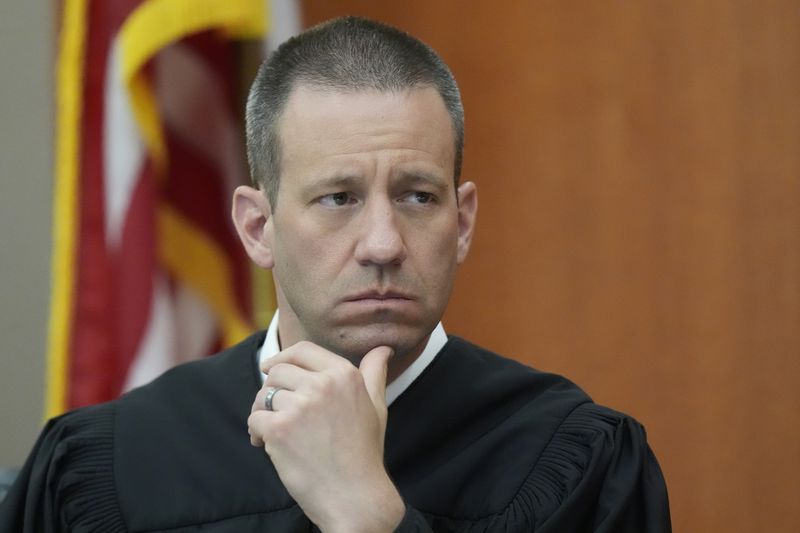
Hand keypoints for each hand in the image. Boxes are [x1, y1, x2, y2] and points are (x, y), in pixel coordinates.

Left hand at [248, 341, 404, 532]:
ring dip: (262, 411)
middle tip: (276, 411)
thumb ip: (374, 373)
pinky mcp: (279, 429)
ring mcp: (300, 406)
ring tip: (273, 431)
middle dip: (272, 389)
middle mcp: (323, 385)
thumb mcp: (376, 406)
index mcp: (345, 375)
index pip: (303, 350)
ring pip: (264, 394)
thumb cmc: (364, 452)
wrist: (355, 495)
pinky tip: (267, 445)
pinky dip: (255, 433)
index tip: (270, 367)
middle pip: (279, 371)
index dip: (283, 356)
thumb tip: (383, 348)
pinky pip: (254, 418)